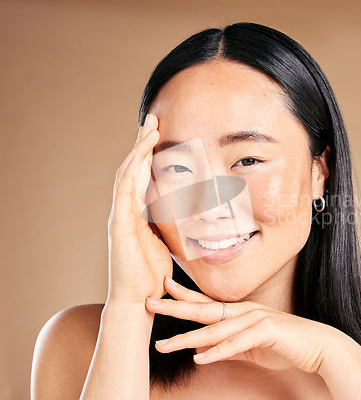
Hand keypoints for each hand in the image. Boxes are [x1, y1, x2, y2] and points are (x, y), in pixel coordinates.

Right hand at [107, 114, 171, 304]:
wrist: (138, 299)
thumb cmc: (152, 273)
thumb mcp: (166, 241)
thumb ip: (170, 223)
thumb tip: (185, 211)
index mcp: (138, 212)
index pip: (144, 175)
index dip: (151, 153)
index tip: (162, 133)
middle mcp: (127, 209)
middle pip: (134, 167)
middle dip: (143, 142)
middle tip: (153, 118)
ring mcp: (120, 215)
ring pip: (128, 173)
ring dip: (138, 149)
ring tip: (148, 127)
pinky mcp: (119, 224)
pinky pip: (124, 191)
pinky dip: (131, 171)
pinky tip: (138, 154)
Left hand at [145, 278, 337, 373]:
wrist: (318, 346)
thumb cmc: (285, 344)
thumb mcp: (250, 346)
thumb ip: (227, 346)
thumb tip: (203, 351)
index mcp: (239, 311)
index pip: (205, 303)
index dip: (183, 297)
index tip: (161, 291)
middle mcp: (244, 310)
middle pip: (203, 310)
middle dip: (175, 308)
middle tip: (149, 303)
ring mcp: (255, 319)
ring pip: (215, 329)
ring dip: (188, 338)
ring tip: (165, 345)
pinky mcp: (267, 331)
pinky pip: (237, 344)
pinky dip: (218, 351)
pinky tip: (200, 359)